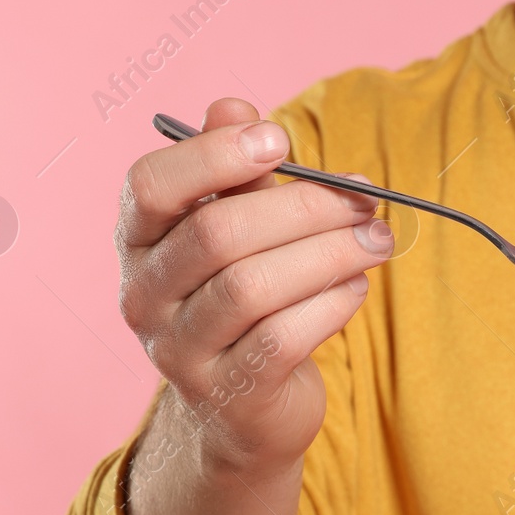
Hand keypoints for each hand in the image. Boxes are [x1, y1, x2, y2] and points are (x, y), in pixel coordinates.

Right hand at [116, 96, 393, 477]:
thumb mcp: (239, 226)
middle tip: (365, 201)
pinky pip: (281, 338)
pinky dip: (330, 305)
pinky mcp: (229, 395)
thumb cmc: (247, 296)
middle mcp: (144, 297)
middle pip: (217, 234)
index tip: (279, 139)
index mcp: (137, 241)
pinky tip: (357, 287)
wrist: (247, 408)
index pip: (149, 185)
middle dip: (303, 208)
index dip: (213, 155)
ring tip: (377, 242)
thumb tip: (233, 105)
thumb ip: (235, 170)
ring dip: (329, 255)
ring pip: (252, 287)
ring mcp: (179, 352)